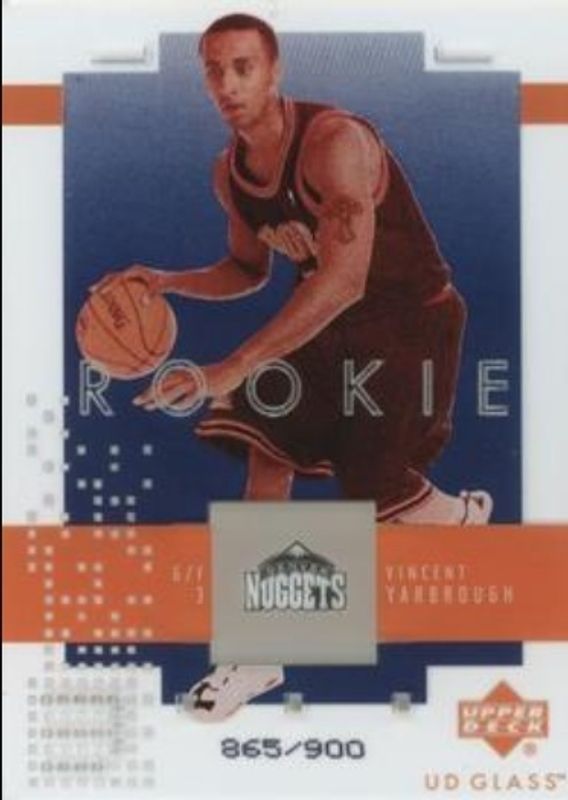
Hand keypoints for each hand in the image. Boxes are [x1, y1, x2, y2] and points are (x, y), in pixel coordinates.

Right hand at [89, 264, 170, 298]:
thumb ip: (151, 293)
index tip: (102, 292)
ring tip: (96, 298)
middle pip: (113, 278)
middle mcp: (131, 273)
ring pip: (116, 283)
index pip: (118, 278)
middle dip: (102, 285)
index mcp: (135, 271)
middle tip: (92, 292)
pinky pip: (124, 291)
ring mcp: (132, 279)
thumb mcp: (160, 287)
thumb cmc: (167, 284)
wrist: (172, 281)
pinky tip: (115, 308)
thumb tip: (144, 303)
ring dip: (107, 289)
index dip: (109, 285)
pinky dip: (118, 297)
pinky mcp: (134, 285)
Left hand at [132, 357, 247, 411]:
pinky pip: (191, 396)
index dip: (152, 389)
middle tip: (136, 402)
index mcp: (185, 374)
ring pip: (174, 390)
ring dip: (161, 399)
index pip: (164, 381)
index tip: (140, 398)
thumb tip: (187, 402)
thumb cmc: (220, 376)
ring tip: (149, 406)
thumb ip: (194, 392)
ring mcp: (195, 381)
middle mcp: (187, 376)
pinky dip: (183, 402)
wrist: (234, 368)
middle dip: (150, 394)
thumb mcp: (203, 384)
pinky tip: (174, 409)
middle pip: (164, 385)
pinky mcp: (205, 387)